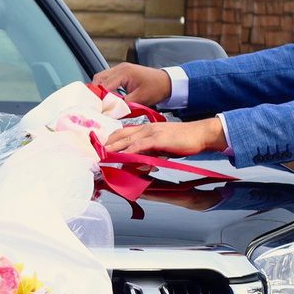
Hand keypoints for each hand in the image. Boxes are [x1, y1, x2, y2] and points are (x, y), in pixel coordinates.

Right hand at [92, 63, 171, 105]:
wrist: (169, 82)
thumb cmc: (158, 88)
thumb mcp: (140, 99)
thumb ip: (123, 105)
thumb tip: (109, 112)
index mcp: (124, 72)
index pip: (104, 85)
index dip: (100, 98)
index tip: (98, 109)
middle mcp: (120, 68)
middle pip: (98, 79)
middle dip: (96, 92)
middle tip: (98, 106)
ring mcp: (121, 69)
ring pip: (102, 78)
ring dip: (101, 90)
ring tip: (103, 102)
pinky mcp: (123, 73)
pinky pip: (108, 79)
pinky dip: (106, 88)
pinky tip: (109, 97)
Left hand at [105, 117, 226, 157]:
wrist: (200, 134)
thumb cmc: (183, 141)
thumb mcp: (162, 149)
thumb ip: (149, 155)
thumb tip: (140, 165)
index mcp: (146, 128)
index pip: (122, 132)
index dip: (109, 140)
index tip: (98, 148)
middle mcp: (145, 128)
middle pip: (119, 135)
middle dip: (105, 144)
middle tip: (93, 153)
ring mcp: (151, 132)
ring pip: (127, 140)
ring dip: (113, 148)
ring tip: (101, 156)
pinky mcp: (158, 138)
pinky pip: (139, 145)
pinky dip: (128, 151)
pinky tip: (121, 156)